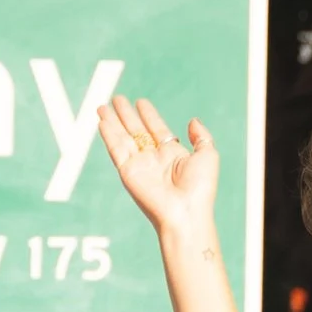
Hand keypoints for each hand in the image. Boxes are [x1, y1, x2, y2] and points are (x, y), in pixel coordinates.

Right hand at [98, 91, 220, 244]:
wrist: (185, 212)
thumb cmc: (200, 188)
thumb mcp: (208, 155)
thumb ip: (201, 136)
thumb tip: (193, 121)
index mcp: (172, 154)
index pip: (156, 129)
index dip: (149, 115)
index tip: (141, 102)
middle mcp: (153, 158)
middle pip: (136, 131)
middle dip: (126, 115)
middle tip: (117, 99)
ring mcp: (139, 165)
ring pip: (122, 137)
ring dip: (113, 121)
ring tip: (103, 105)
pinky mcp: (127, 171)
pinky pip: (116, 148)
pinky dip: (108, 134)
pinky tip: (103, 120)